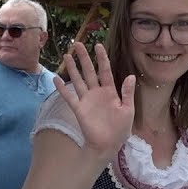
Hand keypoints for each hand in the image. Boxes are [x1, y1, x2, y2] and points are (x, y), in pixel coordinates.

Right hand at [54, 42, 134, 157]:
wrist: (108, 145)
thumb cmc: (120, 130)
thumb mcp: (128, 110)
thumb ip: (127, 93)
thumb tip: (131, 76)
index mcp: (110, 91)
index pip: (105, 71)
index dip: (102, 58)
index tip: (98, 45)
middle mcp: (97, 93)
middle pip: (89, 71)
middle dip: (84, 58)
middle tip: (77, 44)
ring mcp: (87, 100)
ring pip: (78, 80)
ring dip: (72, 68)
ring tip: (67, 56)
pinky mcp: (79, 109)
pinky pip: (69, 97)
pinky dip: (62, 88)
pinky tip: (56, 78)